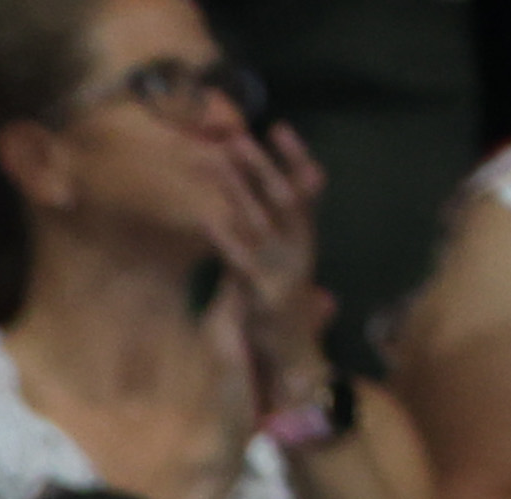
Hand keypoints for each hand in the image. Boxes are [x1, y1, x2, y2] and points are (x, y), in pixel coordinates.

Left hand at [204, 118, 337, 416]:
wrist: (296, 358)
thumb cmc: (279, 314)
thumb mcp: (270, 270)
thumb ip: (256, 244)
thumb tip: (235, 215)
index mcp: (303, 238)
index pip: (303, 189)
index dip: (292, 157)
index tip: (277, 127)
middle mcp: (298, 246)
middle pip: (281, 195)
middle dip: (259, 164)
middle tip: (237, 135)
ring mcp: (284, 267)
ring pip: (261, 218)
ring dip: (239, 187)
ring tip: (218, 160)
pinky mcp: (267, 290)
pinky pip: (242, 257)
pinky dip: (225, 235)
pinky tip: (207, 215)